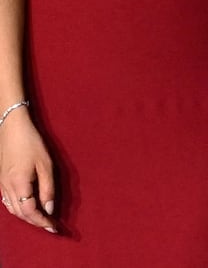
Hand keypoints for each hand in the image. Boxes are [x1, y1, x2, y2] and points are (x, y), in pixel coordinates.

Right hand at [0, 109, 57, 232]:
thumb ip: (48, 188)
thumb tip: (49, 208)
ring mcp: (1, 184)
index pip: (30, 212)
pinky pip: (8, 201)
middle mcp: (7, 188)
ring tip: (41, 219)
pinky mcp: (0, 180)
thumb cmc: (31, 143)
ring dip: (26, 217)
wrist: (11, 127)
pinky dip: (18, 208)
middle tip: (50, 226)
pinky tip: (27, 207)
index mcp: (19, 185)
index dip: (42, 221)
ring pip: (12, 209)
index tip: (54, 227)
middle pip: (20, 213)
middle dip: (35, 222)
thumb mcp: (45, 165)